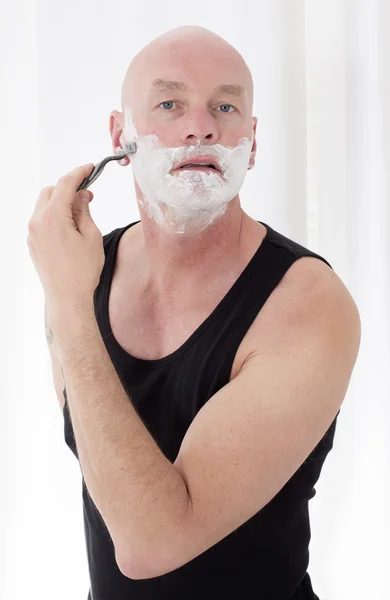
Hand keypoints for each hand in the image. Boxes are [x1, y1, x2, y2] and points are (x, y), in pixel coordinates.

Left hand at [27, 164, 104, 313]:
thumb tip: (81, 196)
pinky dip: (54, 215)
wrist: (67, 297)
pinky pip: (41, 220)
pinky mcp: (32, 243)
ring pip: (43, 206)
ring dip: (60, 203)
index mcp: (53, 218)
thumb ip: (84, 211)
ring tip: (80, 213)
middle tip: (88, 195)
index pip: (65, 185)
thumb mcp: (91, 236)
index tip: (90, 168)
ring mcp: (32, 233)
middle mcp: (37, 222)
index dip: (79, 173)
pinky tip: (70, 226)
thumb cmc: (83, 270)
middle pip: (50, 192)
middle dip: (68, 188)